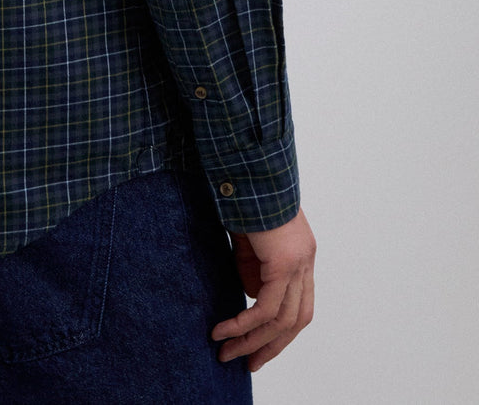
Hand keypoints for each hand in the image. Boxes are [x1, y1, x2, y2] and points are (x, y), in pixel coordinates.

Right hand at [211, 206, 315, 371]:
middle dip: (271, 347)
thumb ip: (253, 267)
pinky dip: (244, 322)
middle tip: (247, 363)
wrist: (248, 168)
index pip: (298, 305)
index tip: (258, 347)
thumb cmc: (245, 195)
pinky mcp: (284, 262)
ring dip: (252, 341)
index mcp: (301, 256)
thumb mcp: (249, 240)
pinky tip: (225, 330)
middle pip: (297, 320)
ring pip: (282, 319)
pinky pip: (265, 306)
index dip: (281, 331)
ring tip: (227, 352)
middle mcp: (306, 262)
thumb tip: (251, 295)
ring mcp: (298, 263)